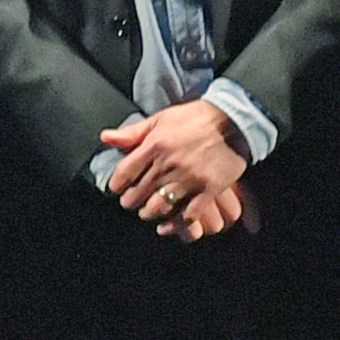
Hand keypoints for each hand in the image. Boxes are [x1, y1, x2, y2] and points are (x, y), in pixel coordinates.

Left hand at [101, 100, 253, 238]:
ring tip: (149, 211)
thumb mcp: (161, 118)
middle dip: (131, 201)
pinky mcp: (209, 188)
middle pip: (139, 193)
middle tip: (131, 202)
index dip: (116, 186)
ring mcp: (190, 178)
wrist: (234, 120)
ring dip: (150, 212)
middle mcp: (169, 163)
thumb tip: (106, 137)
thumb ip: (133, 132)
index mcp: (155, 144)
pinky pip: (188, 214)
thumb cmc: (196, 117)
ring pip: (159, 206)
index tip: (117, 190)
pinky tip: (173, 220)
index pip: (124, 173)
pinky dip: (178, 221)